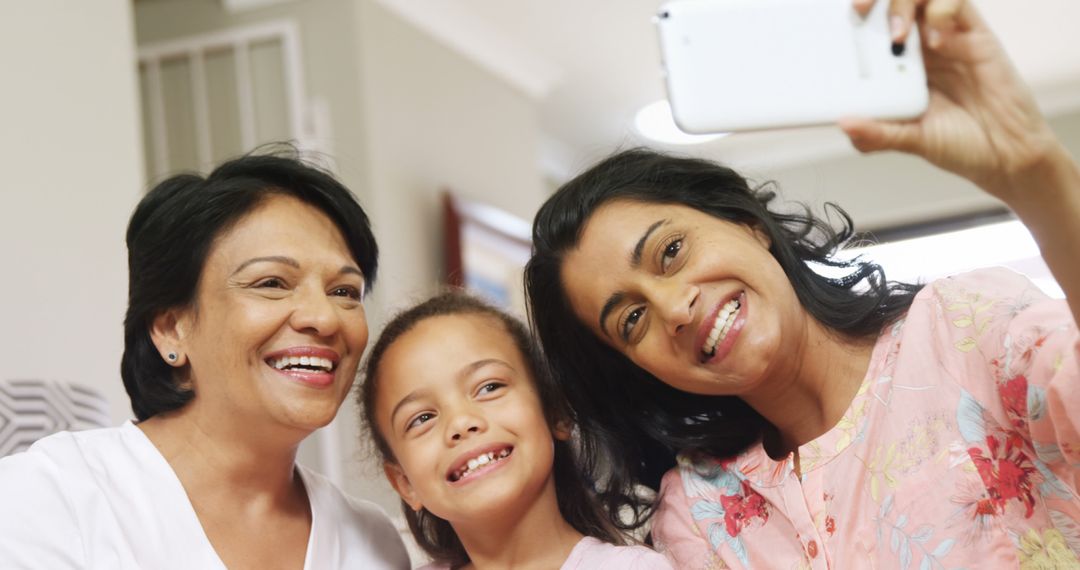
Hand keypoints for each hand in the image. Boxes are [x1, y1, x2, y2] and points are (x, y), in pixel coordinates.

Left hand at [839, 0, 1062, 204]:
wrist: (1005, 154)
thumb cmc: (956, 143)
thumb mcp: (909, 140)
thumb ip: (877, 133)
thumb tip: (844, 123)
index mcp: (895, 65)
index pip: (869, 26)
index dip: (854, 16)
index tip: (836, 23)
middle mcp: (918, 45)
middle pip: (893, 1)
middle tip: (859, 11)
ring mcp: (946, 37)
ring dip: (904, 4)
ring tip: (898, 35)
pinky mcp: (975, 36)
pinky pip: (957, 3)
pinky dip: (941, 14)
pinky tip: (935, 41)